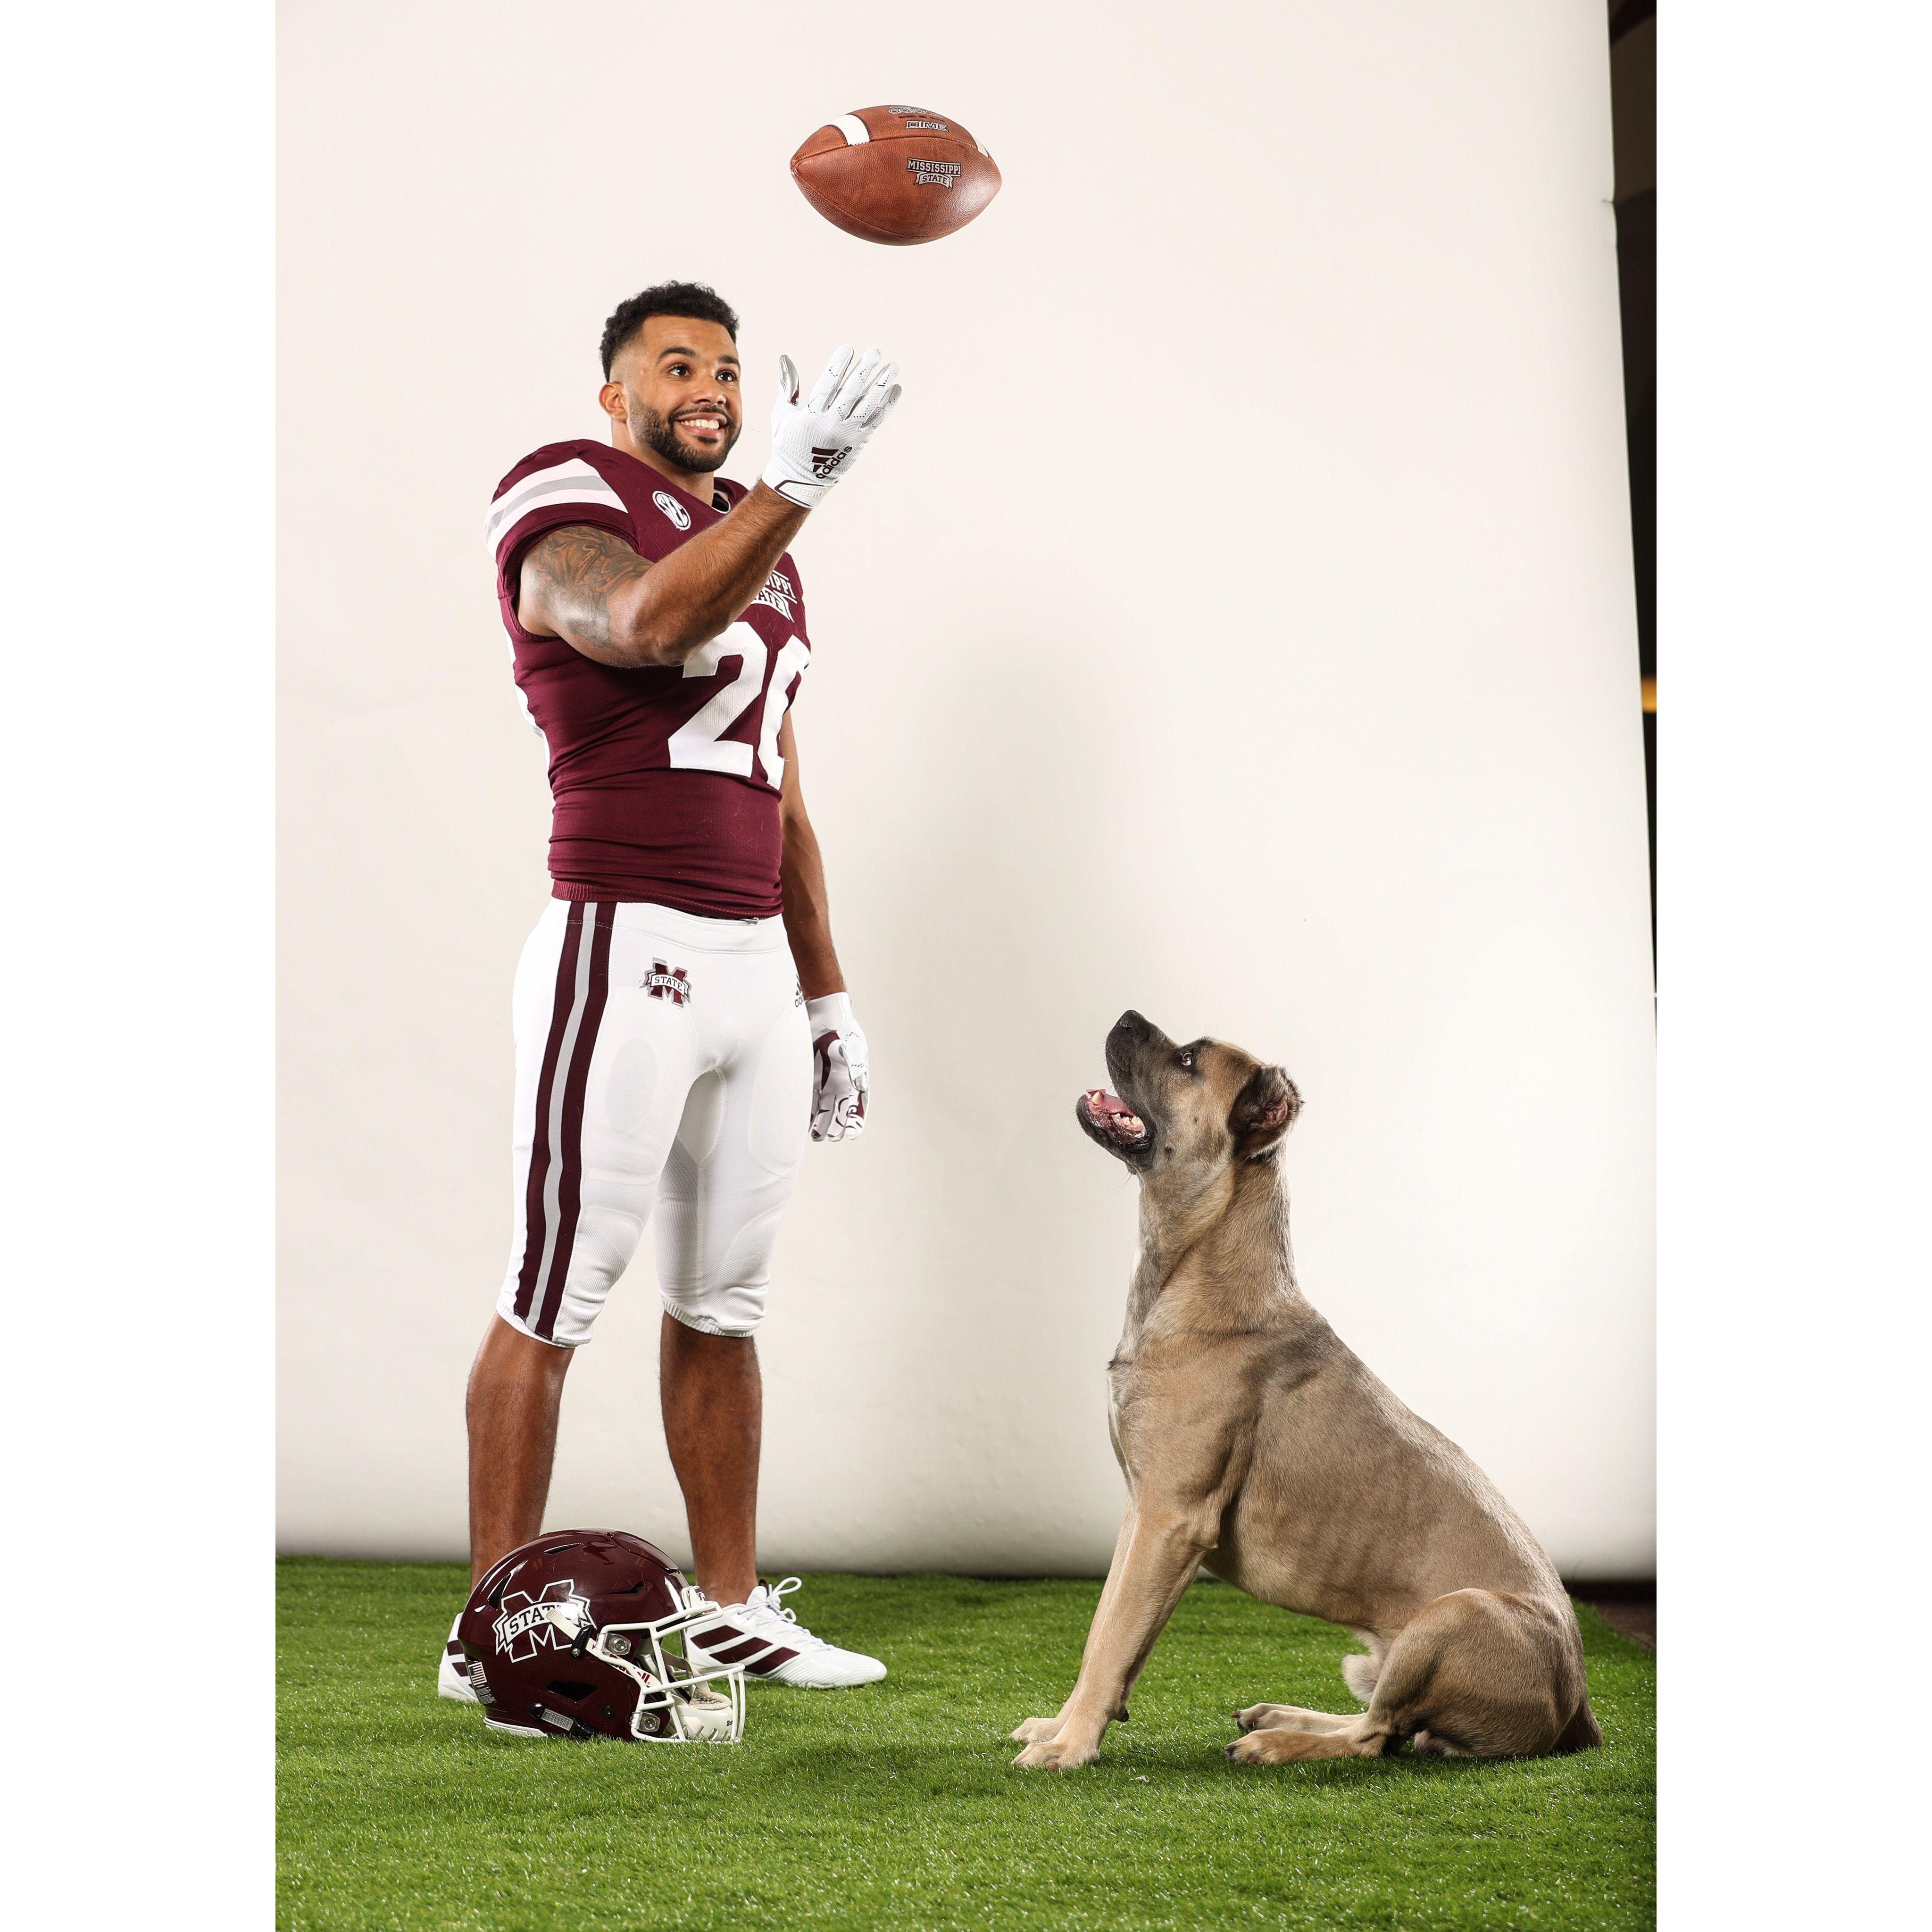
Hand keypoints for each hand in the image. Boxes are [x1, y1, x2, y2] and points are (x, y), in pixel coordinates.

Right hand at [760, 347, 901, 509]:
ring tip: (893, 366)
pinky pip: (877, 420)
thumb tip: (785, 357)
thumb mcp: (782, 415)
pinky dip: (888, 405)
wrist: (802, 480)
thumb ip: (787, 386)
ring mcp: (849, 435)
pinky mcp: (860, 442)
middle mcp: (832, 425)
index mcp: (811, 417)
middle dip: (864, 370)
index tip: (848, 348)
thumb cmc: (788, 444)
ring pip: (869, 406)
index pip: (828, 385)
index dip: (839, 366)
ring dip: (883, 384)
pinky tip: (896, 388)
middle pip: (852, 392)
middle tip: (875, 352)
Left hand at [806, 993, 868, 1141]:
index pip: (857, 1107)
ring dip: (821, 1124)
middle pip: (840, 1113)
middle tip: (830, 1136)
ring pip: (824, 1111)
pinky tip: (802, 1123)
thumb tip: (860, 1088)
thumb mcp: (852, 1047)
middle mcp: (840, 1086)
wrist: (823, 1016)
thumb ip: (857, 1067)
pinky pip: (809, 1101)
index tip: (851, 1134)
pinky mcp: (810, 1080)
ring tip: (816, 1136)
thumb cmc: (842, 1031)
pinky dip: (807, 1112)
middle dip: (836, 1126)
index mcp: (855, 1081)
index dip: (856, 1121)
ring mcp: (825, 1084)